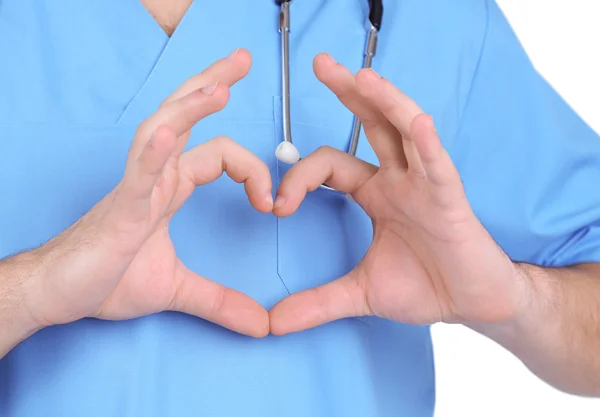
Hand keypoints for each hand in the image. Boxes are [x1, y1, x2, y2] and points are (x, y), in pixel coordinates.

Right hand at [25, 49, 271, 336]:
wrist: (62, 294)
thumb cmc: (108, 279)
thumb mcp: (178, 290)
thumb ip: (221, 302)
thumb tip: (261, 326)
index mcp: (170, 186)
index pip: (219, 154)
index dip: (251, 171)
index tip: (270, 205)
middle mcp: (155, 176)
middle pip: (185, 117)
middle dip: (213, 83)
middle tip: (243, 60)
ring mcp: (136, 187)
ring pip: (162, 132)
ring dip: (191, 107)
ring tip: (222, 85)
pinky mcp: (119, 210)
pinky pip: (136, 174)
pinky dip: (151, 154)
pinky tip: (163, 136)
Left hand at [269, 54, 528, 333]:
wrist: (472, 304)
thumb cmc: (425, 286)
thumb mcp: (360, 293)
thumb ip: (316, 303)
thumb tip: (270, 324)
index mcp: (375, 193)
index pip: (330, 166)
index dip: (300, 177)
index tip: (277, 206)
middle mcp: (399, 179)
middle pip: (372, 125)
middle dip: (350, 94)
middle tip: (321, 64)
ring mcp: (425, 184)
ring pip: (405, 132)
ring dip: (385, 102)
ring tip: (361, 77)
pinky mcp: (451, 200)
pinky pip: (439, 165)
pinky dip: (428, 144)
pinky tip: (417, 122)